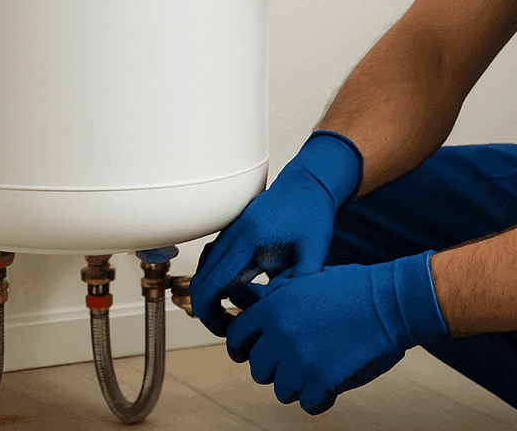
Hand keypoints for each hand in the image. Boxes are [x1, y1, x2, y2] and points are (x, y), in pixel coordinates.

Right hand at [190, 130, 362, 335]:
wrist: (308, 185)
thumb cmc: (312, 217)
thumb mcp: (315, 253)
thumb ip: (299, 283)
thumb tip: (275, 309)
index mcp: (249, 240)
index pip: (213, 284)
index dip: (211, 314)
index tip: (227, 330)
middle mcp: (232, 234)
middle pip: (200, 280)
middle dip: (209, 310)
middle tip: (232, 327)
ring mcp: (229, 232)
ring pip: (205, 271)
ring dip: (214, 295)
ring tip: (242, 310)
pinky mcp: (231, 233)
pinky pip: (214, 261)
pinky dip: (218, 280)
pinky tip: (242, 290)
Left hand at [226, 253, 448, 414]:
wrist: (392, 302)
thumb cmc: (353, 288)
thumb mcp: (307, 280)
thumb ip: (276, 298)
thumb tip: (248, 308)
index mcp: (273, 308)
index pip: (237, 339)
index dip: (243, 349)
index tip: (253, 355)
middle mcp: (280, 335)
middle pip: (259, 371)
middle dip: (277, 369)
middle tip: (301, 359)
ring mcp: (300, 360)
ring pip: (282, 391)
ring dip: (300, 384)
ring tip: (322, 366)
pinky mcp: (322, 382)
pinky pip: (308, 404)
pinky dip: (321, 397)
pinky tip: (335, 381)